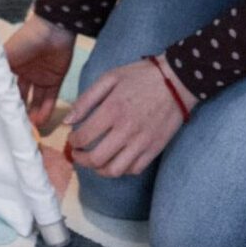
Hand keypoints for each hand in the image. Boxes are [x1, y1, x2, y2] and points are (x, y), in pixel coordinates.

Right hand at [5, 11, 76, 129]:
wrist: (54, 30)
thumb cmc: (26, 41)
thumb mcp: (6, 55)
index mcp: (11, 65)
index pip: (5, 87)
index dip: (2, 101)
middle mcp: (24, 73)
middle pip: (20, 96)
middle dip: (18, 111)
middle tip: (13, 127)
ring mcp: (40, 77)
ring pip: (35, 100)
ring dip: (32, 114)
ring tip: (28, 129)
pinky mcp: (55, 79)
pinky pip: (50, 98)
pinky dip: (46, 110)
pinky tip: (40, 122)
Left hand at [69, 58, 194, 179]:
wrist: (177, 81)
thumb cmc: (141, 76)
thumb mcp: (110, 78)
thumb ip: (86, 99)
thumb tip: (68, 121)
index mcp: (112, 110)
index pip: (83, 137)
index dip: (72, 142)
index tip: (72, 139)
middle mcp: (126, 130)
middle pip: (96, 159)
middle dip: (80, 160)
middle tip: (77, 154)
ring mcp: (142, 142)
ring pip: (114, 170)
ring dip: (99, 169)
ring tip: (94, 161)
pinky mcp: (155, 148)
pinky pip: (134, 169)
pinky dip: (121, 169)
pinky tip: (116, 159)